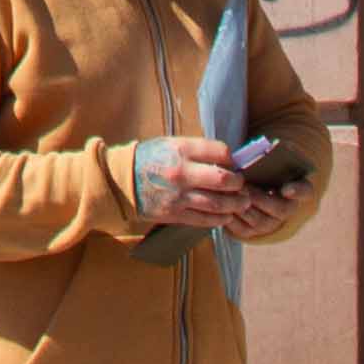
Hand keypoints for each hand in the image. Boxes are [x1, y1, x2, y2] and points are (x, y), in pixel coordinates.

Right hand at [130, 137, 261, 227]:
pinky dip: (220, 219)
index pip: (221, 152)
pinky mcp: (175, 214)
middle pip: (224, 179)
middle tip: (242, 185)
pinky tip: (226, 216)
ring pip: (218, 203)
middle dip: (238, 183)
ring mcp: (179, 195)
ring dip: (235, 204)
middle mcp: (182, 172)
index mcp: (181, 149)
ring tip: (242, 202)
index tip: (234, 164)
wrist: (121, 181)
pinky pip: (205, 219)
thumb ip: (197, 150)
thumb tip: (226, 159)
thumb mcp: (171, 144)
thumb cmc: (149, 159)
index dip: (232, 159)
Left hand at [235, 148, 323, 233]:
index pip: (304, 191)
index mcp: (299, 189)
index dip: (297, 191)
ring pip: (260, 222)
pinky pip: (243, 230)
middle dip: (259, 199)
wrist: (254, 184)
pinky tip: (223, 207)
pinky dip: (232, 220)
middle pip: (279, 209)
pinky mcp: (253, 232)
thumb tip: (266, 150)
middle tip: (243, 188)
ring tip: (230, 196)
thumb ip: (273, 155)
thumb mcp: (273, 158)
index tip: (287, 189)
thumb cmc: (264, 167)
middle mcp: (289, 209)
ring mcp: (272, 223)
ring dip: (244, 209)